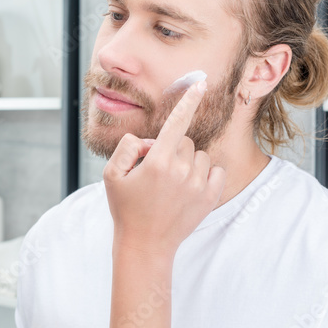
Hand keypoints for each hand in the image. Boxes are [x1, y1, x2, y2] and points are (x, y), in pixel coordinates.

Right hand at [103, 81, 225, 257]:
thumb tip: (150, 142)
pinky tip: (188, 188)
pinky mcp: (210, 197)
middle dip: (171, 149)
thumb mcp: (112, 175)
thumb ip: (128, 148)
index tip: (201, 82)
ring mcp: (199, 185)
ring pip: (200, 155)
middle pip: (185, 141)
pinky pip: (215, 170)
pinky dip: (204, 174)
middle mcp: (182, 171)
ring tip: (171, 183)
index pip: (177, 122)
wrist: (145, 245)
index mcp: (158, 162)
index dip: (189, 99)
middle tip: (155, 171)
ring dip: (188, 162)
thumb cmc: (126, 208)